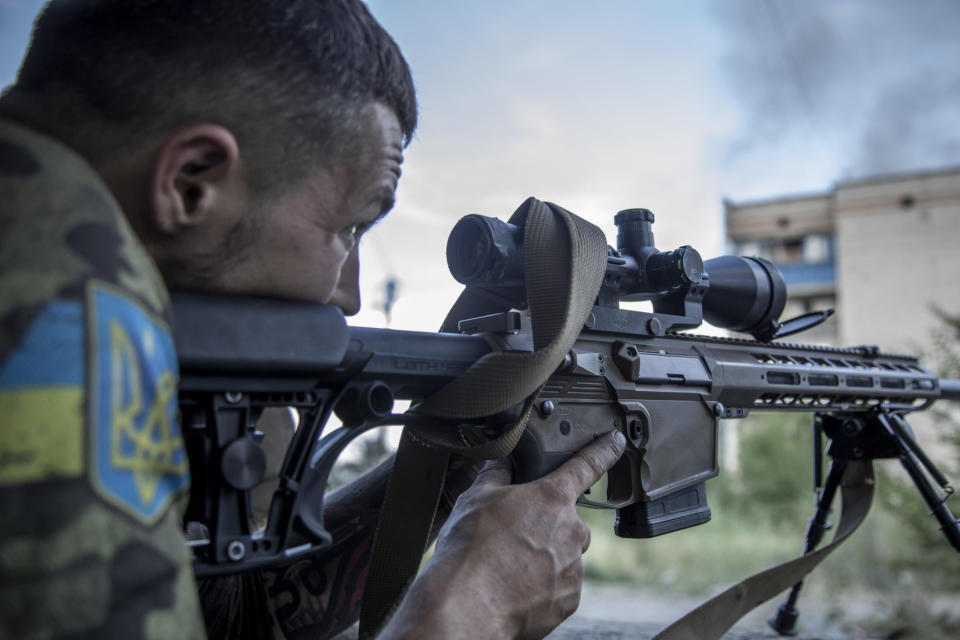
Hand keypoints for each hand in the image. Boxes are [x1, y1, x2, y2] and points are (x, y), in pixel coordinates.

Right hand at [380, 430, 626, 638]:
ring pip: (564, 555)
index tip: (616, 442)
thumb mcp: (475, 498)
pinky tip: (516, 587)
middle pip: (567, 521)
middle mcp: (572, 530)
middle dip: (546, 526)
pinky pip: (560, 586)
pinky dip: (543, 586)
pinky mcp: (569, 599)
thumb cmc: (470, 549)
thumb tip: (502, 464)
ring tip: (509, 566)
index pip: (586, 465)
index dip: (603, 450)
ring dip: (544, 558)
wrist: (469, 604)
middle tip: (514, 538)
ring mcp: (573, 567)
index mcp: (552, 498)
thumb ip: (496, 475)